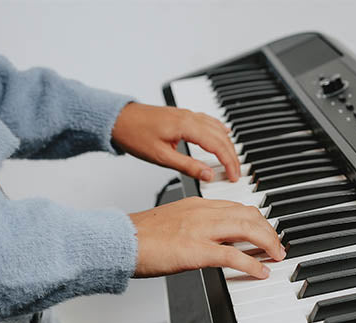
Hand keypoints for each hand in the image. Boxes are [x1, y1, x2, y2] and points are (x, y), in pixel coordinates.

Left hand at [112, 102, 240, 181]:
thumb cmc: (135, 135)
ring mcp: (187, 114)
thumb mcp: (161, 157)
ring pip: (217, 128)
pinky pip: (209, 121)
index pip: (217, 145)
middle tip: (236, 173)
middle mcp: (190, 117)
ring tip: (232, 161)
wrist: (118, 119)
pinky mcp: (183, 115)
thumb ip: (188, 166)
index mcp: (186, 126)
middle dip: (232, 156)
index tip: (234, 175)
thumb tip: (208, 175)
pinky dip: (220, 131)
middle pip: (221, 137)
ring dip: (228, 145)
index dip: (229, 162)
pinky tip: (224, 134)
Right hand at [128, 197, 284, 278]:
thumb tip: (212, 241)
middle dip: (269, 231)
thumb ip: (195, 227)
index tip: (266, 231)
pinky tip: (261, 271)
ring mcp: (200, 231)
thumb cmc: (139, 237)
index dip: (257, 220)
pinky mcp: (196, 251)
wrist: (119, 241)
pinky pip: (233, 256)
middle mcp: (202, 213)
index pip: (237, 206)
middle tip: (277, 246)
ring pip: (247, 229)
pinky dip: (252, 264)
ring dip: (267, 244)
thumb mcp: (173, 223)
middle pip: (249, 215)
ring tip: (276, 256)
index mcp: (197, 204)